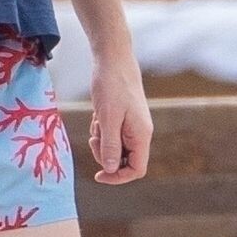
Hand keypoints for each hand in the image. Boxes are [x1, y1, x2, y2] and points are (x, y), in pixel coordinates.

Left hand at [89, 54, 152, 183]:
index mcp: (142, 135)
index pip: (137, 169)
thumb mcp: (107, 118)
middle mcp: (140, 133)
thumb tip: (111, 170)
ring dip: (101, 140)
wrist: (113, 59)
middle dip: (105, 154)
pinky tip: (97, 115)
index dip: (118, 177)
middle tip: (94, 137)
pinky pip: (111, 134)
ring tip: (97, 121)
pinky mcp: (123, 119)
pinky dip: (101, 130)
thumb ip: (111, 145)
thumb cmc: (111, 86)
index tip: (98, 176)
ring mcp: (132, 126)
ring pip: (115, 148)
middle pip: (123, 160)